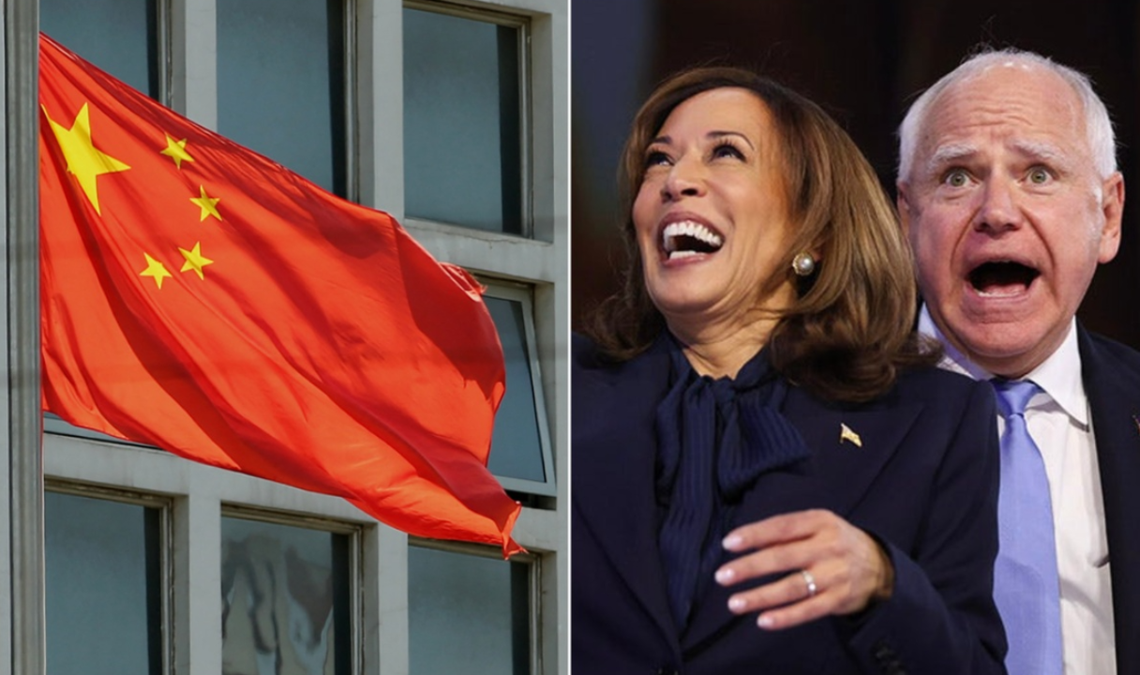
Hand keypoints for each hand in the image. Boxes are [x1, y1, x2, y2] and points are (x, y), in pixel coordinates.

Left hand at [714, 509, 893, 630]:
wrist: (879, 565)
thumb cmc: (833, 541)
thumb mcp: (818, 524)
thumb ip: (786, 530)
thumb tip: (743, 540)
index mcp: (820, 522)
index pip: (782, 526)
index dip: (754, 534)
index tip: (728, 543)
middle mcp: (828, 547)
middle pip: (783, 557)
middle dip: (750, 567)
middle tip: (722, 576)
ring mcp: (834, 575)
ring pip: (793, 587)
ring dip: (761, 597)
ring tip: (734, 603)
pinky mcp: (838, 599)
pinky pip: (808, 610)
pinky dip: (785, 617)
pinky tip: (763, 620)